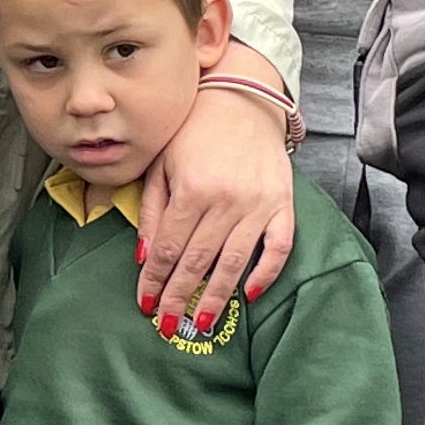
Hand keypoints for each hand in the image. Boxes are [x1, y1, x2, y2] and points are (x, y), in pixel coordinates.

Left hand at [134, 84, 297, 336]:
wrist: (240, 99)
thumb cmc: (192, 131)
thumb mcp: (161, 164)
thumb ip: (151, 211)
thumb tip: (142, 257)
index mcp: (192, 190)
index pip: (168, 249)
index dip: (155, 280)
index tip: (146, 305)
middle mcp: (226, 201)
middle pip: (198, 262)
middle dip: (180, 297)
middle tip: (168, 326)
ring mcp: (258, 204)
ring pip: (235, 262)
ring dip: (217, 297)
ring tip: (202, 324)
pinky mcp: (283, 203)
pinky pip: (279, 246)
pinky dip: (267, 272)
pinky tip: (252, 294)